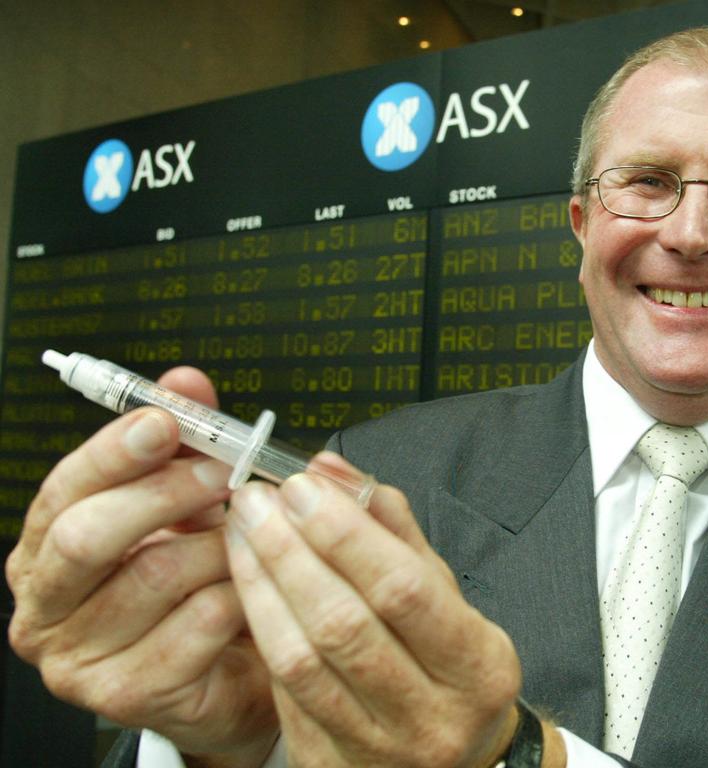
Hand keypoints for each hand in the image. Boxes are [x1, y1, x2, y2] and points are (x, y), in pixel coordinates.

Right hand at [5, 368, 277, 765]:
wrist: (226, 672)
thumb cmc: (197, 582)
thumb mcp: (187, 503)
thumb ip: (184, 441)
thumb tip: (185, 383)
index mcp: (46, 549)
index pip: (65, 489)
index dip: (116, 450)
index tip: (166, 420)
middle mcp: (46, 606)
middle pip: (91, 535)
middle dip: (169, 492)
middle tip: (227, 473)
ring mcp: (79, 658)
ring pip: (156, 574)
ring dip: (221, 544)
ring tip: (252, 536)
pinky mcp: (126, 695)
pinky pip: (199, 624)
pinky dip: (240, 593)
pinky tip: (254, 588)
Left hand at [225, 457, 523, 766]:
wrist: (456, 759)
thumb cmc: (454, 666)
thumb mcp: (447, 594)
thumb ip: (393, 530)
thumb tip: (333, 471)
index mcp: (477, 666)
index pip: (404, 589)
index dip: (346, 534)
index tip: (304, 488)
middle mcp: (431, 717)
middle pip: (343, 624)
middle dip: (291, 552)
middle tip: (259, 501)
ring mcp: (377, 749)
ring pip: (301, 661)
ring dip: (262, 586)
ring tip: (241, 532)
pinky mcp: (327, 764)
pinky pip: (282, 690)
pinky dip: (261, 627)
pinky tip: (247, 582)